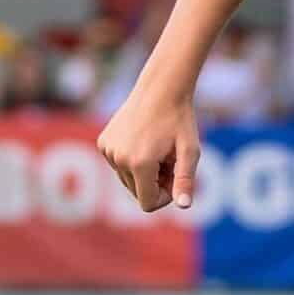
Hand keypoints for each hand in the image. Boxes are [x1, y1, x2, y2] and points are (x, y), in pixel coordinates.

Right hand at [96, 83, 199, 211]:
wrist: (161, 88)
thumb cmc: (180, 119)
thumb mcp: (190, 151)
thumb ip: (185, 181)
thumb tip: (184, 206)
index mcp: (140, 164)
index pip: (148, 204)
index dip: (165, 197)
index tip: (175, 177)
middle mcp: (119, 159)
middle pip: (137, 193)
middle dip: (155, 183)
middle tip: (169, 160)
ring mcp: (107, 150)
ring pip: (127, 180)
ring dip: (144, 172)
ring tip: (158, 149)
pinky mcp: (103, 142)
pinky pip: (118, 165)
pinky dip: (131, 160)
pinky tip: (143, 140)